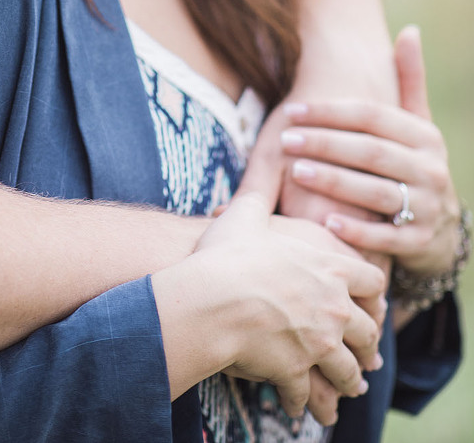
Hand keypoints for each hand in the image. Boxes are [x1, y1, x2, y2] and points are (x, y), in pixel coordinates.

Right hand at [193, 193, 382, 422]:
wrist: (210, 299)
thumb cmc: (226, 253)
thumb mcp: (245, 213)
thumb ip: (259, 194)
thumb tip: (256, 176)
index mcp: (329, 267)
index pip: (373, 281)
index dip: (373, 293)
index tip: (369, 301)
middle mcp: (335, 307)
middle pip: (368, 331)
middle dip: (366, 343)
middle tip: (363, 351)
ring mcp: (320, 343)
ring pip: (349, 370)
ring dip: (348, 380)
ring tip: (347, 387)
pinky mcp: (298, 371)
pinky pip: (307, 393)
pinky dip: (304, 402)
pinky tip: (298, 406)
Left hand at [281, 26, 459, 279]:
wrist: (443, 231)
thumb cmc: (414, 165)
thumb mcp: (417, 125)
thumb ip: (410, 81)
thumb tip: (410, 29)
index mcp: (424, 136)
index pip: (373, 117)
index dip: (330, 112)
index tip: (291, 110)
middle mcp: (430, 168)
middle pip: (371, 151)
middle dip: (325, 143)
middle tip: (284, 139)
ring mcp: (428, 207)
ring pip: (376, 191)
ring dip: (334, 181)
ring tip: (295, 172)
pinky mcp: (420, 243)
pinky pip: (387, 237)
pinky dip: (357, 229)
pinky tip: (325, 221)